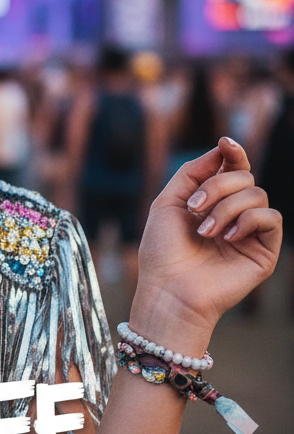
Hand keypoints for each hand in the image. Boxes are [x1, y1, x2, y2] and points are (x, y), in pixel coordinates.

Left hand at [131, 138, 281, 353]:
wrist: (168, 290)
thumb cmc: (162, 252)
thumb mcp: (168, 203)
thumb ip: (192, 173)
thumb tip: (222, 149)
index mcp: (211, 203)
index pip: (232, 169)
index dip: (233, 153)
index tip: (225, 143)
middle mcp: (233, 215)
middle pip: (244, 177)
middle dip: (217, 186)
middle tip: (194, 209)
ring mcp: (249, 233)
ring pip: (257, 195)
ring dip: (226, 208)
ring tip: (204, 232)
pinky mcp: (264, 251)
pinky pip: (271, 219)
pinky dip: (247, 221)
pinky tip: (226, 237)